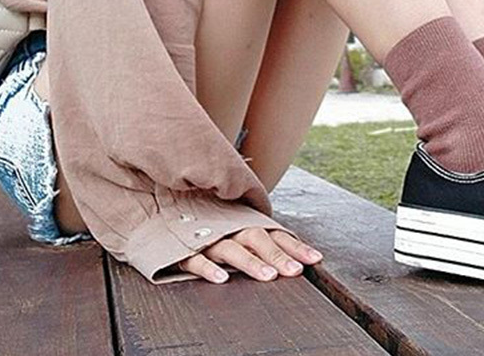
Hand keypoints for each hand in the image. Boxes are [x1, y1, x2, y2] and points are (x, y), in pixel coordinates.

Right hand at [177, 226, 322, 283]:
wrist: (168, 205)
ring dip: (250, 263)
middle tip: (294, 272)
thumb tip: (292, 250)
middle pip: (257, 240)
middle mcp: (231, 228)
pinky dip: (209, 269)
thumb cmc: (211, 220)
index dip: (295, 247)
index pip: (275, 234)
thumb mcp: (238, 223)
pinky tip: (222, 279)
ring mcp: (209, 238)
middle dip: (277, 255)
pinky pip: (196, 260)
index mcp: (246, 222)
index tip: (315, 259)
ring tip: (267, 276)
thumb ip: (260, 234)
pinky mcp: (185, 250)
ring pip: (231, 250)